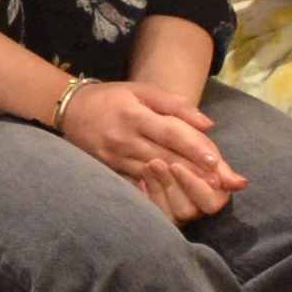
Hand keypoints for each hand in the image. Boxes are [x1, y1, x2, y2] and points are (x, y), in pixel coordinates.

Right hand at [62, 81, 244, 219]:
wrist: (70, 110)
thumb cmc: (112, 98)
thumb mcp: (142, 90)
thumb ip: (175, 104)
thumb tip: (207, 123)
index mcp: (135, 115)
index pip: (171, 133)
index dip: (194, 148)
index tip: (216, 163)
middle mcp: (125, 139)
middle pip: (167, 158)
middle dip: (196, 172)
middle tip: (222, 186)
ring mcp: (116, 159)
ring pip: (155, 174)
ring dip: (182, 185)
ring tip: (207, 194)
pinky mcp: (111, 171)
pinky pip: (138, 185)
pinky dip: (158, 193)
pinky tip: (175, 201)